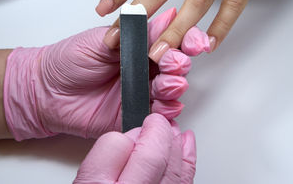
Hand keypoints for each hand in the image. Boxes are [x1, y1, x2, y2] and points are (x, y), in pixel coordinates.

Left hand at [3, 8, 209, 140]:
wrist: (46, 90)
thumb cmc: (68, 61)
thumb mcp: (101, 40)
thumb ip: (133, 32)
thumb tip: (164, 13)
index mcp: (139, 46)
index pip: (170, 40)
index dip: (186, 40)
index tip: (193, 41)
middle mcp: (145, 68)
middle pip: (176, 65)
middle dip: (180, 63)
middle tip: (174, 62)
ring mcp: (141, 92)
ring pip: (171, 90)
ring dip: (175, 86)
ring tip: (167, 83)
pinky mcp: (135, 114)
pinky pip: (158, 115)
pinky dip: (166, 111)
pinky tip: (164, 105)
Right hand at [73, 113, 195, 183]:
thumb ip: (104, 160)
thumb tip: (131, 139)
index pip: (116, 145)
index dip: (127, 132)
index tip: (134, 129)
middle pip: (151, 156)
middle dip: (158, 131)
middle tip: (156, 122)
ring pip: (173, 169)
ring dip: (174, 143)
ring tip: (172, 131)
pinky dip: (187, 161)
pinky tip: (186, 145)